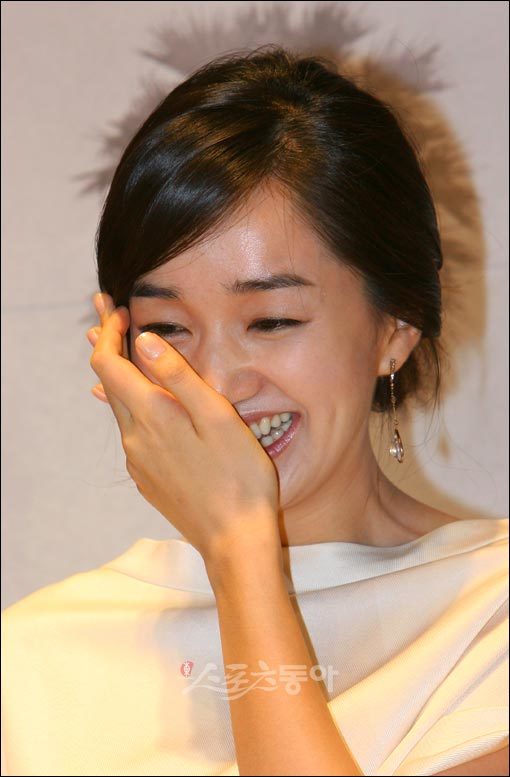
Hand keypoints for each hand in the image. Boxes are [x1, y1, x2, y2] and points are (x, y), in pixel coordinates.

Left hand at [87, 293, 281, 566]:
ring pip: (120, 410)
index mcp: (151, 417)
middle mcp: (134, 439)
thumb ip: (179, 376)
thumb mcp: (218, 417)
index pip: (109, 365)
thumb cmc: (238, 476)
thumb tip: (144, 340)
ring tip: (127, 354)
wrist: (233, 539)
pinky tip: (145, 408)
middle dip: (111, 347)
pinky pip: (132, 434)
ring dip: (121, 378)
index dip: (109, 334)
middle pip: (109, 384)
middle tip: (114, 317)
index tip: (119, 310)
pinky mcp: (148, 479)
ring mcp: (138, 462)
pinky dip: (133, 409)